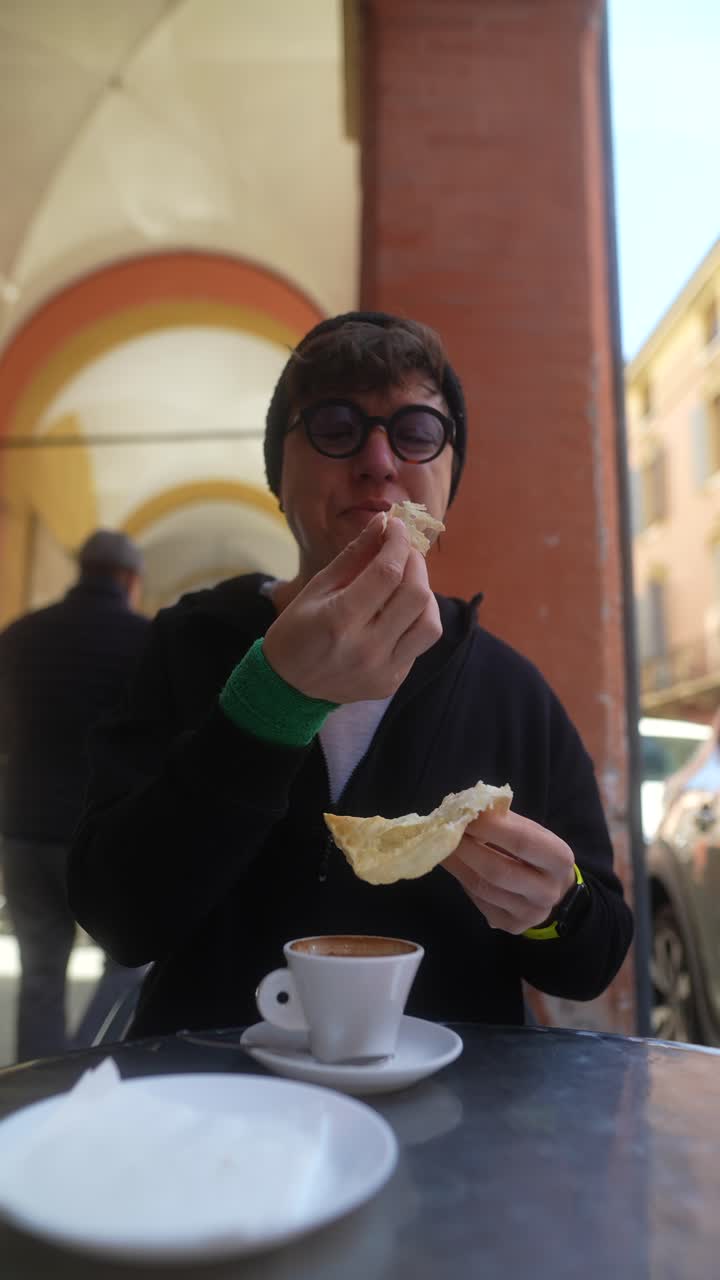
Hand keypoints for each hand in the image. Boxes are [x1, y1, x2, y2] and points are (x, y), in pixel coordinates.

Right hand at [262, 514, 441, 702]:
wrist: (287, 686)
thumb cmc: (297, 630)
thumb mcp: (316, 588)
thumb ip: (353, 556)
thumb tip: (382, 522)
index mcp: (340, 621)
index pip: (387, 573)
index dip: (398, 542)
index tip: (396, 526)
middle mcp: (366, 648)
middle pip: (416, 595)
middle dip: (415, 563)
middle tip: (404, 552)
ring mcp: (383, 670)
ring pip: (430, 623)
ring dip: (424, 594)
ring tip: (408, 582)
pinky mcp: (392, 682)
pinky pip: (420, 644)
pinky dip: (415, 620)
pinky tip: (398, 612)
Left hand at [443, 810, 576, 934]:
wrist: (554, 889)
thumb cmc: (536, 852)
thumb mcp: (530, 831)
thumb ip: (502, 822)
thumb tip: (464, 810)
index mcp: (559, 860)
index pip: (522, 841)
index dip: (490, 827)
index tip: (465, 813)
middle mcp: (548, 892)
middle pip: (498, 870)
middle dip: (466, 849)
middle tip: (444, 832)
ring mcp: (530, 914)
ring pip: (483, 888)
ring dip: (457, 864)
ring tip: (442, 846)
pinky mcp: (512, 925)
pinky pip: (479, 901)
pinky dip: (463, 879)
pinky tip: (455, 865)